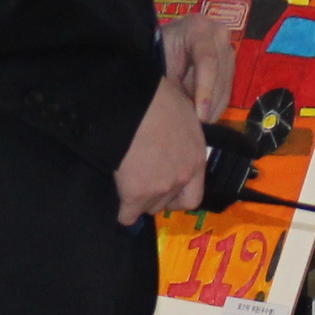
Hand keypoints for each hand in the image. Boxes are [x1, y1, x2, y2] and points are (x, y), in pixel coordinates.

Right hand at [115, 76, 208, 223]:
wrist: (133, 104)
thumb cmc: (157, 98)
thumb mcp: (183, 113)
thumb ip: (183, 134)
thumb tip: (174, 137)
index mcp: (197, 159)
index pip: (192, 198)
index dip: (176, 198)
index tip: (164, 190)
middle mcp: (182, 178)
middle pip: (168, 203)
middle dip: (155, 196)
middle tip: (141, 181)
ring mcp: (160, 188)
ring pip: (148, 208)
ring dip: (139, 201)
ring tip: (127, 184)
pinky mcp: (136, 193)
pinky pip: (127, 216)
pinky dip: (122, 212)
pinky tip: (118, 204)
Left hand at [160, 13, 233, 121]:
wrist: (162, 47)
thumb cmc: (156, 56)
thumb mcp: (162, 70)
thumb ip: (175, 88)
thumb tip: (187, 116)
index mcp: (198, 28)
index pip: (207, 60)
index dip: (205, 90)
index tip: (200, 116)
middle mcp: (218, 33)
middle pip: (220, 74)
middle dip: (209, 103)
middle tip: (195, 125)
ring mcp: (227, 46)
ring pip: (226, 85)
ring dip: (212, 106)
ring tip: (196, 121)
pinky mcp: (230, 62)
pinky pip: (228, 90)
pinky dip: (216, 105)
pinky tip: (204, 115)